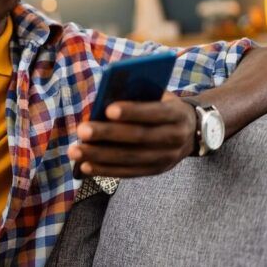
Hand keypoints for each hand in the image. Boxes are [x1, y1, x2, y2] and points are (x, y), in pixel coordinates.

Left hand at [67, 92, 196, 177]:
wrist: (191, 131)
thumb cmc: (163, 105)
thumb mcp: (159, 94)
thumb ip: (138, 94)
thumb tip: (105, 96)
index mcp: (177, 114)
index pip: (155, 112)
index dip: (133, 111)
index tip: (107, 109)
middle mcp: (175, 138)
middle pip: (139, 137)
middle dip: (108, 134)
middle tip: (82, 130)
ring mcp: (166, 158)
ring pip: (130, 158)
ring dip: (100, 156)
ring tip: (75, 151)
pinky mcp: (155, 171)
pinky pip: (128, 173)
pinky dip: (105, 170)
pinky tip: (84, 166)